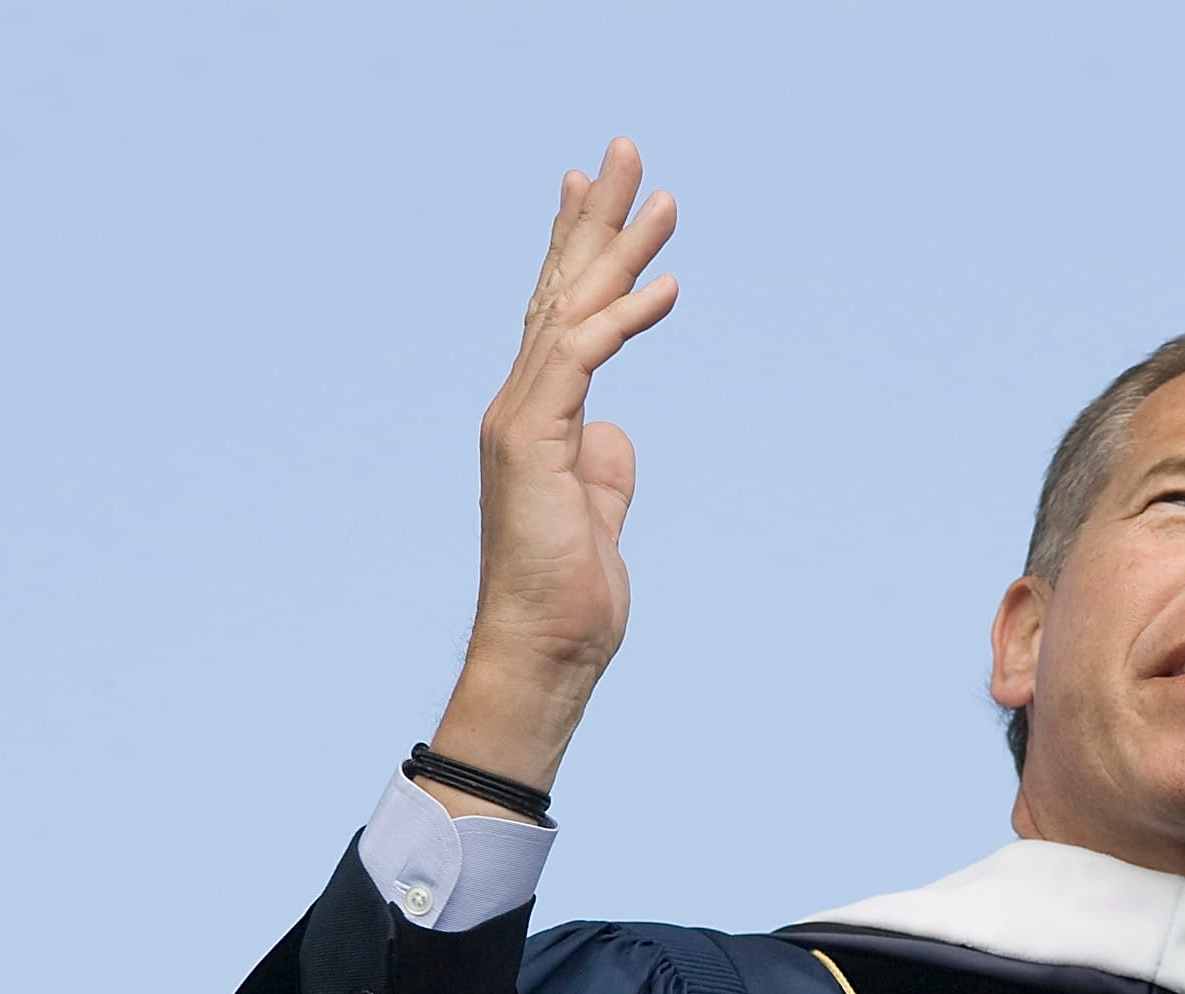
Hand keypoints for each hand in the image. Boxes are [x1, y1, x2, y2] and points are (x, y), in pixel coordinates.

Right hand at [427, 138, 678, 807]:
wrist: (544, 651)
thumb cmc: (569, 599)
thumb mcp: (600, 518)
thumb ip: (604, 470)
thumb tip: (617, 436)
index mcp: (535, 419)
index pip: (556, 315)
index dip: (578, 252)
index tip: (596, 192)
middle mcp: (519, 406)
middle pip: (559, 291)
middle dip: (596, 220)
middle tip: (626, 151)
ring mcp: (520, 420)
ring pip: (571, 310)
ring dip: (619, 249)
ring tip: (661, 196)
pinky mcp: (533, 441)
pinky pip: (582, 359)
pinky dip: (624, 318)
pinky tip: (666, 286)